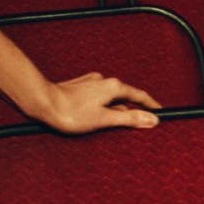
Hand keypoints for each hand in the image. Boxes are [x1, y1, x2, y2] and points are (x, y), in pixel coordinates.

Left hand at [22, 71, 163, 134]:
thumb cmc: (71, 113)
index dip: (151, 105)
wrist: (43, 102)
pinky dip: (104, 105)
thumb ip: (129, 119)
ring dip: (116, 108)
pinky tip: (97, 115)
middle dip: (133, 109)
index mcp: (114, 87)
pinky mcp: (80, 87)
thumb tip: (152, 119)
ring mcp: (91, 83)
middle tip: (140, 121)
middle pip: (125, 96)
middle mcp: (104, 81)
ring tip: (116, 123)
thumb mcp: (105, 119)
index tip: (160, 112)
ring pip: (111, 97)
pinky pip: (99, 96)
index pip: (140, 96)